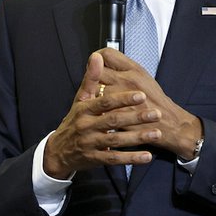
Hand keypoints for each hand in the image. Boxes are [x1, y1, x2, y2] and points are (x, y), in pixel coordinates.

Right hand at [43, 52, 162, 178]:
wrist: (59, 151)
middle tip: (156, 113)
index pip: (105, 102)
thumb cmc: (75, 121)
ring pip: (116, 141)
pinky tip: (147, 156)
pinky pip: (115, 159)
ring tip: (156, 133)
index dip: (123, 99)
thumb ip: (92, 79)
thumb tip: (97, 56)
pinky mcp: (95, 159)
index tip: (141, 95)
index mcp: (84, 109)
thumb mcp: (80, 99)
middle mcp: (86, 126)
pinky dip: (131, 158)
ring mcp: (90, 144)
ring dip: (137, 138)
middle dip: (136, 117)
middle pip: (113, 121)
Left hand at [98, 48, 202, 159]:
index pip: (107, 54)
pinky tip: (100, 111)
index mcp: (134, 69)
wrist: (168, 123)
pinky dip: (97, 109)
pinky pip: (100, 108)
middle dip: (93, 77)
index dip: (99, 58)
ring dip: (93, 94)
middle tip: (94, 83)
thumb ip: (125, 68)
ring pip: (96, 90)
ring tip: (97, 98)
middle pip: (98, 71)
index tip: (96, 63)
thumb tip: (106, 62)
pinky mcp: (118, 114)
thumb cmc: (156, 101)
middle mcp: (127, 80)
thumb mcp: (144, 77)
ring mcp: (122, 98)